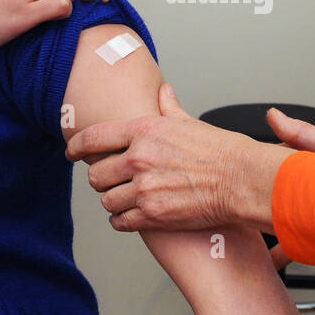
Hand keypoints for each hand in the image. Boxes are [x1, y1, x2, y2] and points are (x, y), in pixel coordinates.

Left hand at [66, 82, 293, 232]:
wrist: (241, 180)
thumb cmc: (222, 152)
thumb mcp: (190, 123)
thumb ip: (169, 108)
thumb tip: (164, 92)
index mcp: (144, 131)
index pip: (94, 137)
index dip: (77, 146)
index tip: (72, 152)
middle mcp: (139, 159)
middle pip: (96, 174)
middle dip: (101, 179)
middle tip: (112, 180)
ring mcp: (144, 189)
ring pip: (106, 200)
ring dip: (113, 201)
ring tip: (125, 199)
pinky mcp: (152, 216)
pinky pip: (120, 221)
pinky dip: (122, 220)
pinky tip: (132, 216)